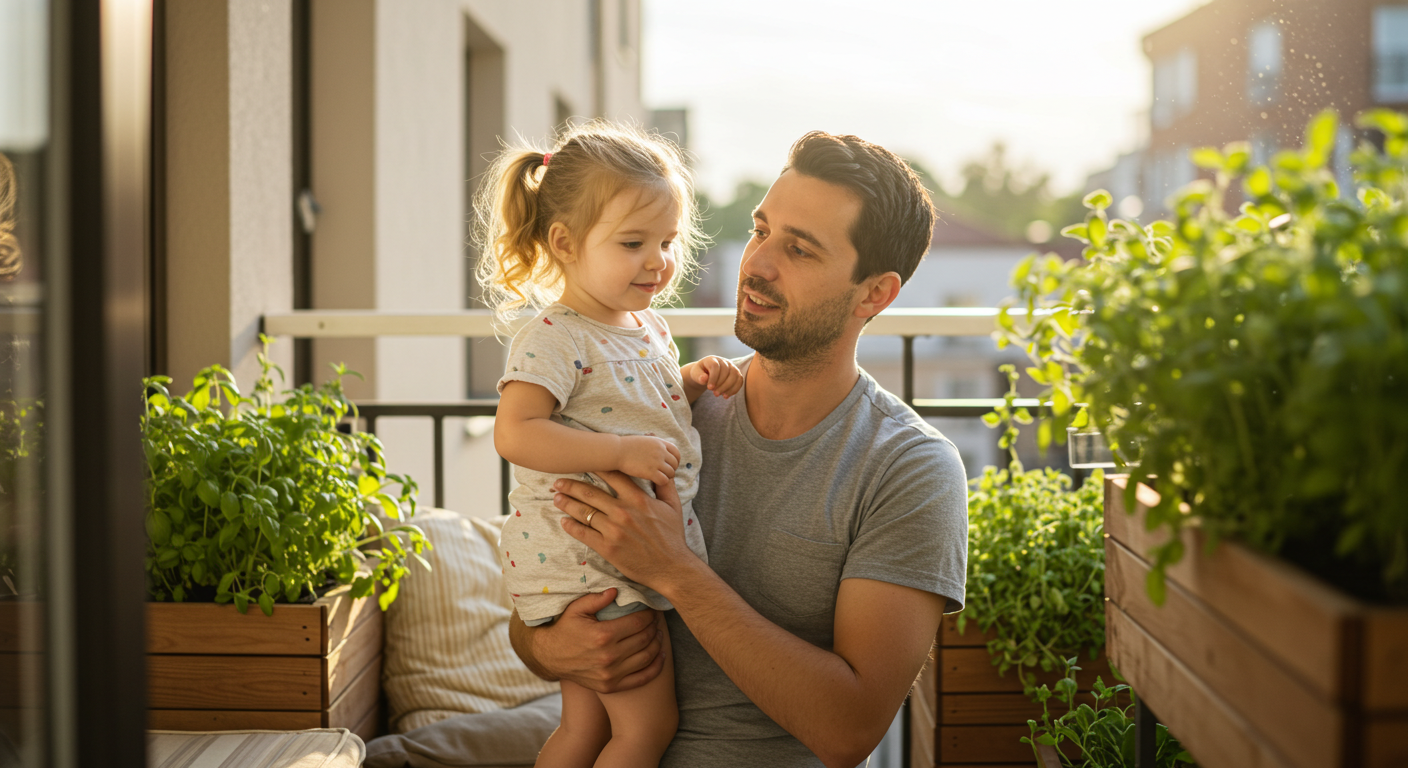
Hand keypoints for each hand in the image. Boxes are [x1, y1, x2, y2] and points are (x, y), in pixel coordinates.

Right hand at [519, 588, 665, 692]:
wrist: (550, 658)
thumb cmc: (565, 629)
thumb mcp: (576, 609)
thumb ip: (597, 598)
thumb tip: (617, 590)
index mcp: (603, 635)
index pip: (638, 622)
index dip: (649, 615)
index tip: (651, 610)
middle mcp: (609, 656)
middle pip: (644, 639)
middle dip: (654, 627)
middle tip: (656, 620)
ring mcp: (611, 674)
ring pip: (647, 657)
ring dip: (657, 644)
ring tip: (658, 634)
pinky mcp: (611, 687)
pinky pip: (641, 679)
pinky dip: (655, 667)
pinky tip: (660, 655)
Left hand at [554, 470, 695, 586]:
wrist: (671, 567)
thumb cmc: (672, 536)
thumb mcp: (674, 506)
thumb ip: (665, 484)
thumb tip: (663, 467)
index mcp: (638, 499)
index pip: (612, 476)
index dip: (596, 466)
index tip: (583, 461)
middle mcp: (623, 512)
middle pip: (590, 493)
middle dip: (571, 485)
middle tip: (558, 481)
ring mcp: (613, 530)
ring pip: (584, 512)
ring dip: (567, 503)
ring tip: (556, 498)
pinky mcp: (607, 548)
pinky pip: (583, 534)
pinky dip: (571, 526)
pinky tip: (563, 521)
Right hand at [615, 435, 679, 484]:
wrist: (616, 451)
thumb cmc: (626, 446)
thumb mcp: (644, 440)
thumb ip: (655, 444)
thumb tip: (661, 449)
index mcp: (659, 442)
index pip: (676, 452)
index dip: (675, 460)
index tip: (670, 465)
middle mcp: (661, 451)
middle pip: (675, 464)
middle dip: (671, 469)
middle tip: (664, 473)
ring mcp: (656, 462)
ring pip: (671, 473)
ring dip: (667, 476)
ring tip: (659, 477)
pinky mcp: (651, 472)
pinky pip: (664, 480)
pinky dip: (662, 482)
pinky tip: (655, 481)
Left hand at [693, 355, 742, 397]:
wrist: (705, 373)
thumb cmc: (700, 373)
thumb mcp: (695, 374)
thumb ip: (698, 376)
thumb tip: (704, 379)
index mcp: (712, 359)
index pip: (715, 366)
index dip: (713, 377)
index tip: (709, 388)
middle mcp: (723, 361)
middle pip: (726, 371)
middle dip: (721, 384)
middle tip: (715, 394)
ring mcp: (731, 366)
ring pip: (735, 375)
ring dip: (729, 387)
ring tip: (721, 395)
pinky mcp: (736, 373)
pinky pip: (739, 380)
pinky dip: (734, 389)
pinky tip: (726, 395)